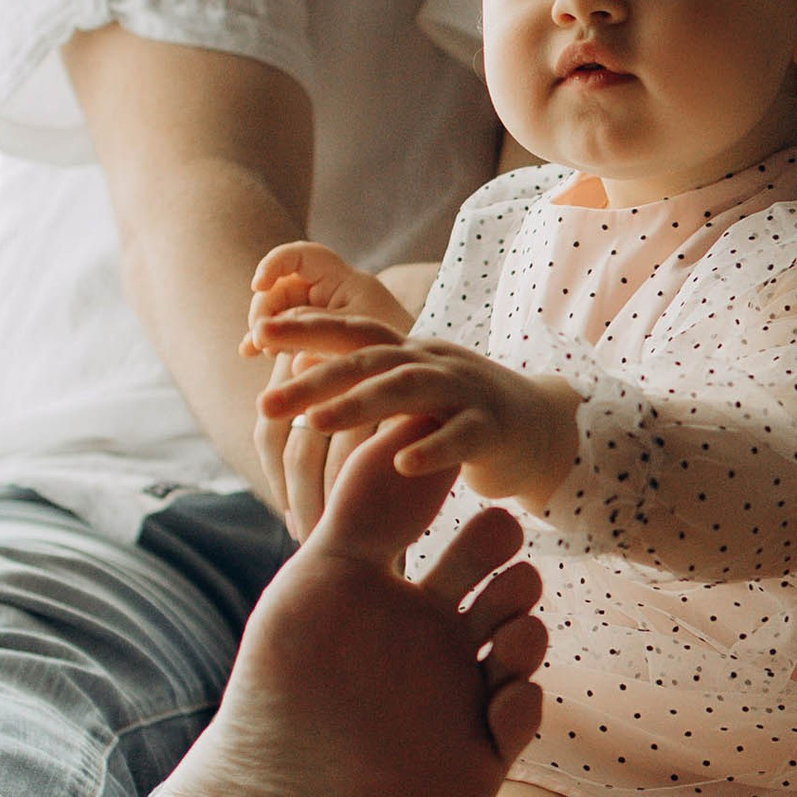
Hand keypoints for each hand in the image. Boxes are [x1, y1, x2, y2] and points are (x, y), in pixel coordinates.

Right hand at [244, 240, 414, 344]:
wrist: (416, 379)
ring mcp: (320, 315)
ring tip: (256, 349)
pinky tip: (250, 352)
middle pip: (283, 286)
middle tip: (259, 336)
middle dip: (265, 308)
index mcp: (344, 280)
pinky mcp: (315, 337)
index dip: (275, 264)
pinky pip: (285, 332)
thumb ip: (311, 328)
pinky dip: (269, 340)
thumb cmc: (394, 350)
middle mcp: (329, 292)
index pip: (303, 256)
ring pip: (280, 311)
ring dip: (264, 327)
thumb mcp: (352, 335)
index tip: (258, 285)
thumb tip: (263, 331)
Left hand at [251, 312, 579, 508]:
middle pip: (369, 361)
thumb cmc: (460, 415)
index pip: (351, 334)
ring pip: (409, 389)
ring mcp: (467, 392)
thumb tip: (292, 372)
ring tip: (315, 423)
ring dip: (360, 404)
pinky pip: (461, 436)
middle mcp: (434, 362)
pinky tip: (400, 465)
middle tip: (264, 404)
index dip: (304, 330)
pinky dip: (431, 449)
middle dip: (314, 378)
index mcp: (409, 353)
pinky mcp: (495, 429)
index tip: (253, 336)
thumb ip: (363, 382)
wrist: (543, 430)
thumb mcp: (410, 391)